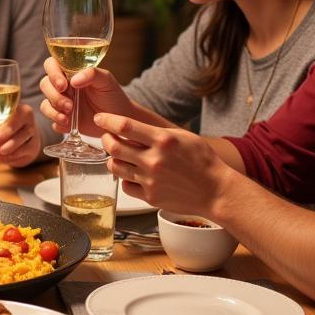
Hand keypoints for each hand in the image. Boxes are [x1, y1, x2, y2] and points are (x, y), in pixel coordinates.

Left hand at [0, 101, 41, 167]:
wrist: (8, 147)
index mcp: (17, 107)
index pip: (15, 111)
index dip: (4, 122)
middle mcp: (28, 118)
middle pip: (20, 125)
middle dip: (5, 135)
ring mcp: (33, 132)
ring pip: (23, 139)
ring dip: (9, 147)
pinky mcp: (34, 146)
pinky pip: (25, 150)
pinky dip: (14, 155)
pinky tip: (7, 156)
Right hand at [39, 58, 131, 137]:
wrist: (119, 120)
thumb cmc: (112, 95)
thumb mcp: (106, 80)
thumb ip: (92, 73)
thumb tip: (74, 80)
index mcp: (70, 72)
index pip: (52, 65)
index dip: (53, 73)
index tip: (63, 85)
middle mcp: (62, 87)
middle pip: (45, 85)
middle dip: (54, 95)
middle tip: (69, 105)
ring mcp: (60, 103)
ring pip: (45, 103)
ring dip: (53, 110)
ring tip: (67, 117)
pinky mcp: (62, 119)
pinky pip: (51, 120)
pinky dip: (56, 122)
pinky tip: (68, 124)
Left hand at [94, 111, 232, 217]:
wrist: (215, 191)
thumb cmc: (202, 161)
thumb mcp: (182, 136)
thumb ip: (156, 132)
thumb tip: (130, 125)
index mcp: (163, 141)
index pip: (125, 126)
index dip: (107, 120)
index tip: (99, 118)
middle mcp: (154, 160)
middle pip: (114, 146)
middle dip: (105, 139)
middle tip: (106, 136)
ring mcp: (150, 180)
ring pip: (115, 166)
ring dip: (113, 158)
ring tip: (118, 155)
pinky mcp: (150, 197)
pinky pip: (125, 185)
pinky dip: (125, 178)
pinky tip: (132, 174)